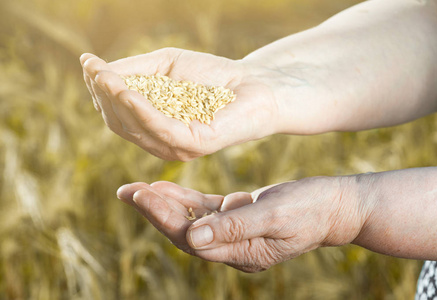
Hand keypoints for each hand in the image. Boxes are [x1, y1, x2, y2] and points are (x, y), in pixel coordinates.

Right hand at [80, 48, 278, 160]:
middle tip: (93, 69)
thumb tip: (95, 68)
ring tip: (103, 76)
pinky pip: (160, 129)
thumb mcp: (165, 66)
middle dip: (102, 95)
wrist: (254, 83)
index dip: (99, 90)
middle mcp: (160, 140)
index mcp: (151, 125)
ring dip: (115, 101)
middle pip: (118, 122)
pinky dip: (141, 110)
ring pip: (134, 127)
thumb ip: (134, 70)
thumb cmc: (211, 75)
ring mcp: (176, 146)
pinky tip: (127, 91)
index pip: (115, 113)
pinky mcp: (194, 144)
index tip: (87, 64)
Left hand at [117, 177, 368, 271]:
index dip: (162, 217)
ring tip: (138, 189)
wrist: (333, 207)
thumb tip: (192, 238)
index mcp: (241, 253)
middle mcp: (233, 249)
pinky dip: (185, 199)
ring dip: (165, 205)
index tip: (139, 195)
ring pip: (191, 220)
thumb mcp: (275, 215)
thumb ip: (234, 227)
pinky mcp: (238, 218)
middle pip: (184, 231)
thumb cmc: (310, 209)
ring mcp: (234, 234)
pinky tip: (167, 188)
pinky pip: (205, 210)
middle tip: (126, 191)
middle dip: (155, 211)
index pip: (191, 238)